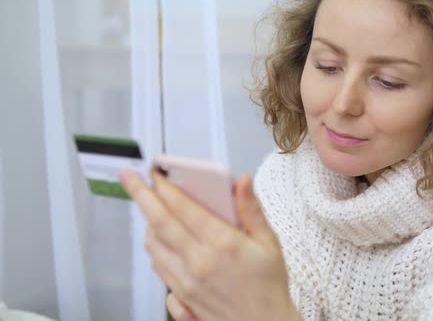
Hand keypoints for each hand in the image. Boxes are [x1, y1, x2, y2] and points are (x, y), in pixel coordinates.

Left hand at [119, 168, 299, 320]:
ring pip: (153, 245)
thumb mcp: (270, 243)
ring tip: (150, 206)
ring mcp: (186, 280)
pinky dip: (155, 246)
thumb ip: (252, 210)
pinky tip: (162, 238)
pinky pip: (158, 265)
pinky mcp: (181, 295)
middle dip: (141, 195)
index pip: (183, 208)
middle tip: (128, 176)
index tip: (155, 171)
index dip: (165, 186)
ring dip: (147, 222)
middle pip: (159, 222)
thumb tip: (243, 181)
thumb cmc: (269, 285)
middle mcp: (199, 262)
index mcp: (223, 244)